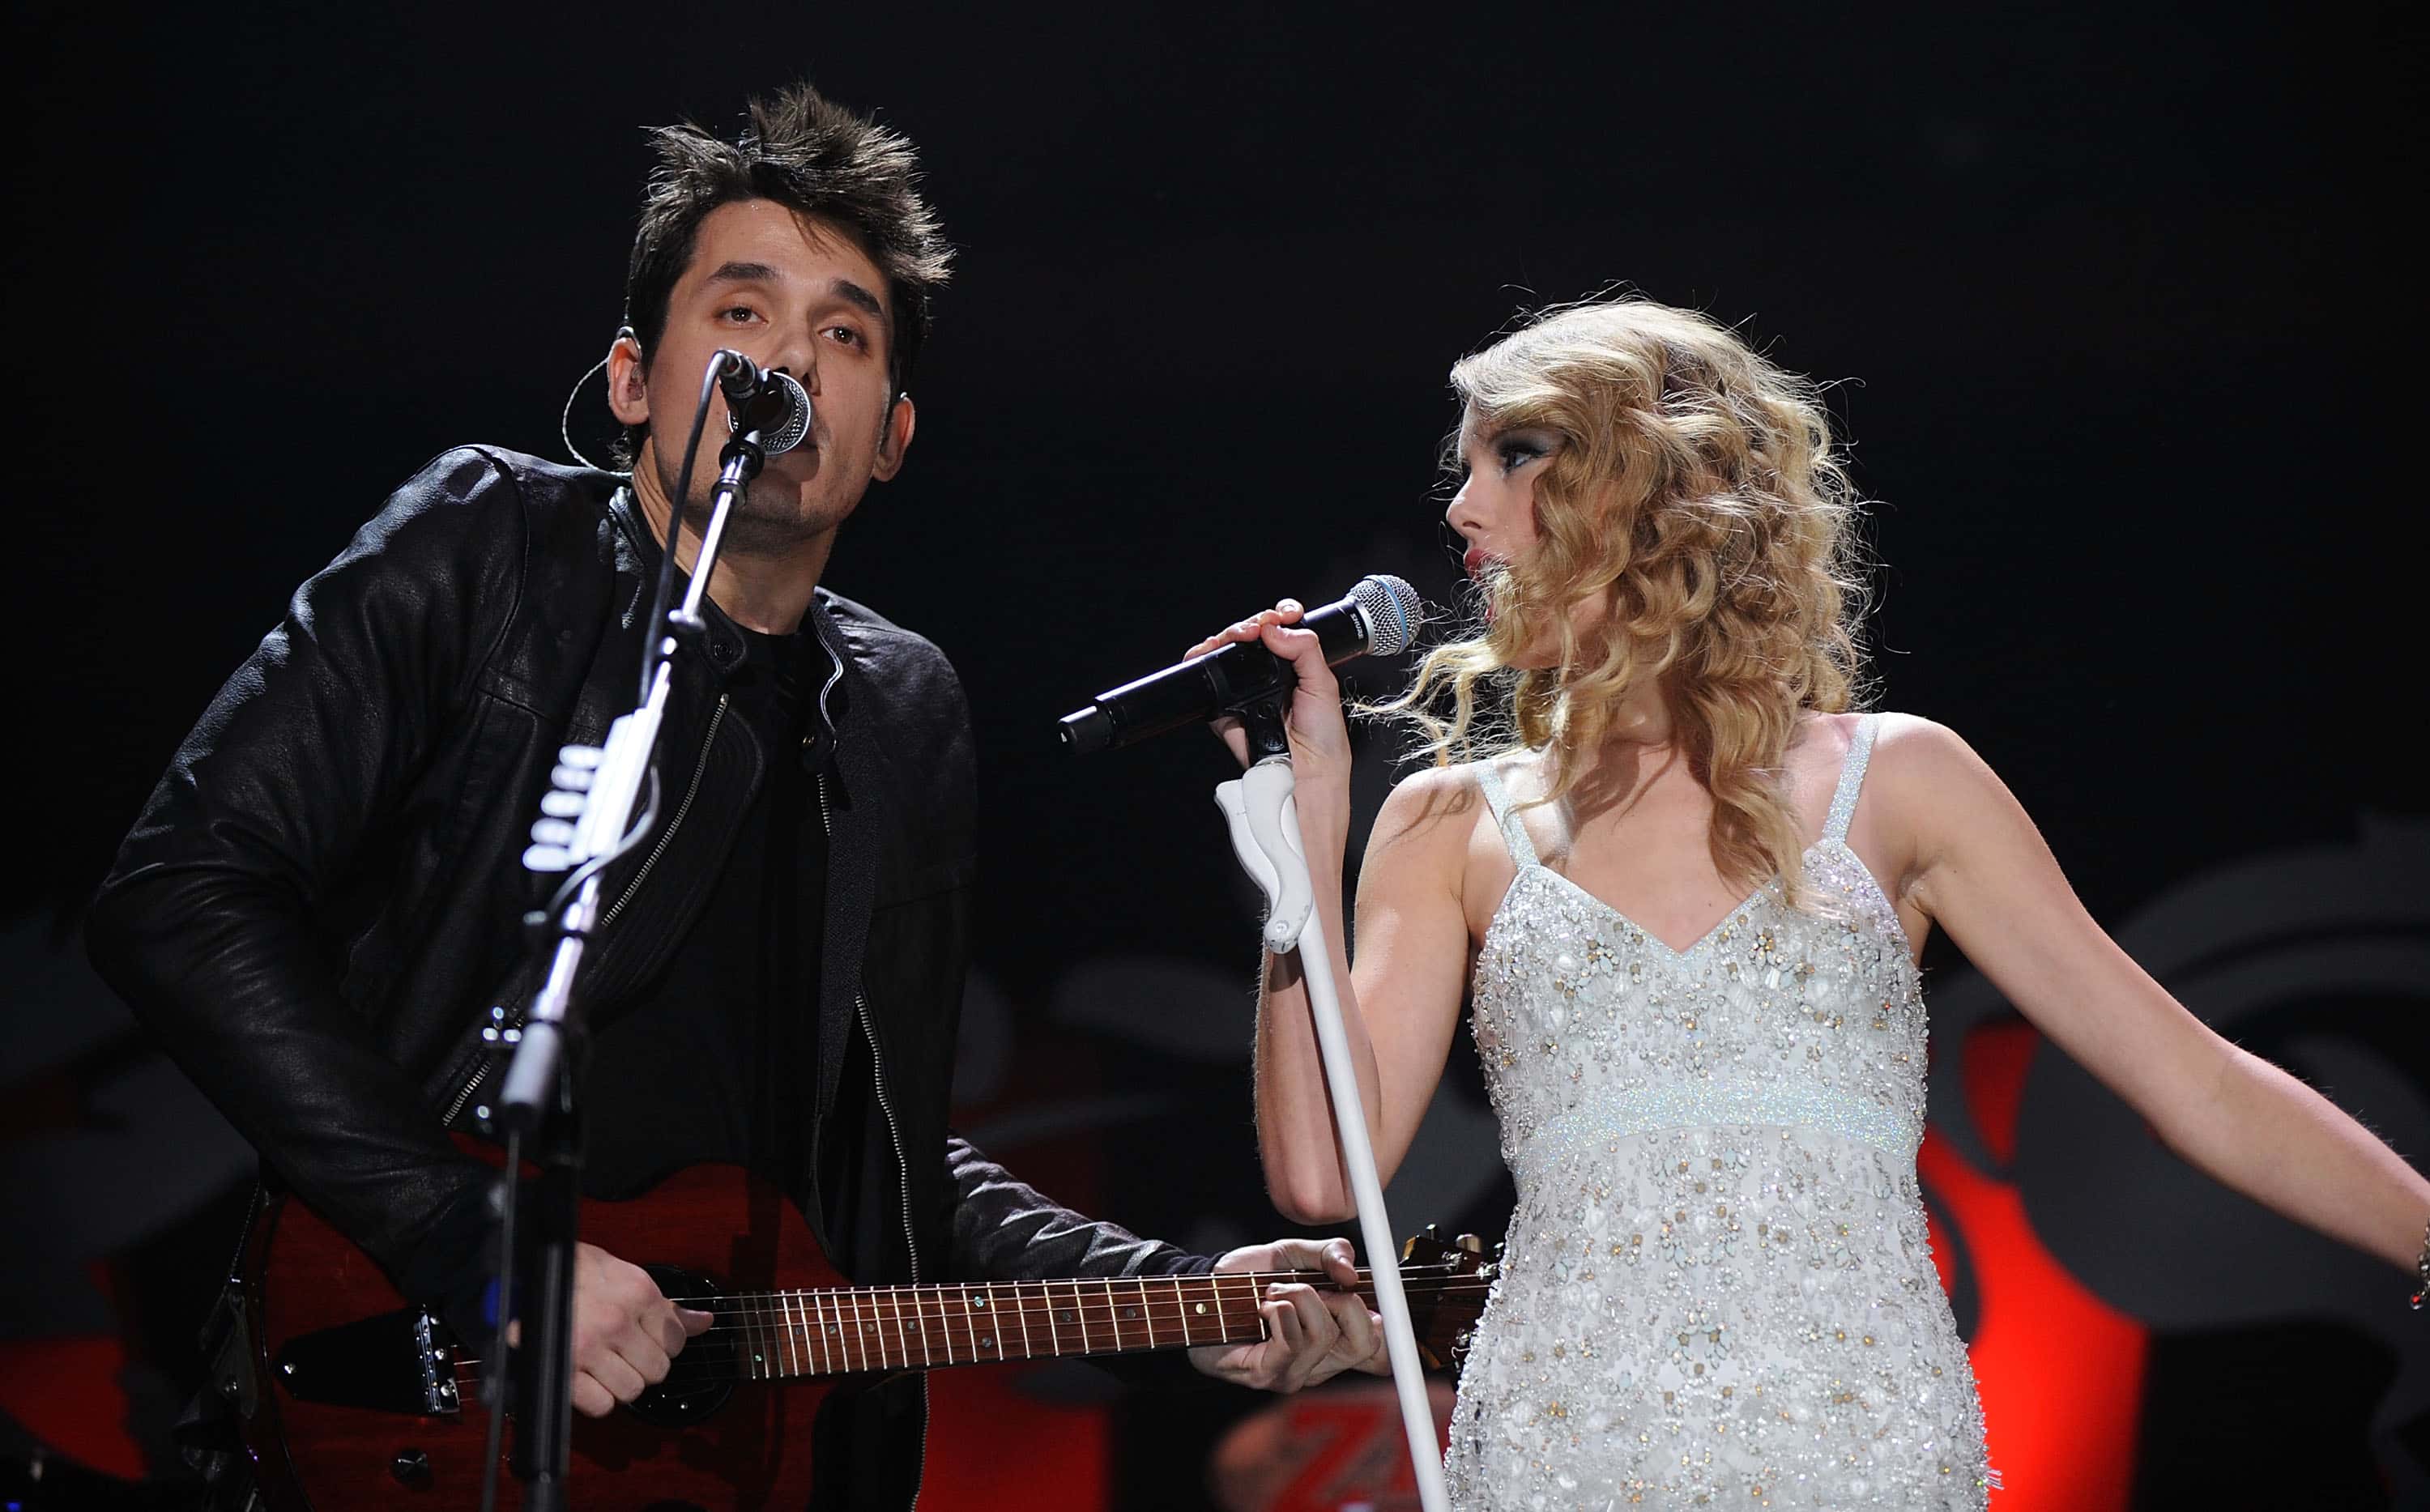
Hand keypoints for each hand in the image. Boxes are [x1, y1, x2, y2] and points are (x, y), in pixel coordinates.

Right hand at [566, 1240, 714, 1417]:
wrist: (529, 1273)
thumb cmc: (577, 1272)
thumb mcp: (626, 1276)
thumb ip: (666, 1305)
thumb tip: (702, 1322)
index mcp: (637, 1293)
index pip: (676, 1340)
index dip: (662, 1345)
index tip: (646, 1341)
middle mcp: (617, 1320)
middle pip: (657, 1371)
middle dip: (643, 1366)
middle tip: (624, 1354)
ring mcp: (590, 1346)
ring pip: (632, 1391)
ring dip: (620, 1384)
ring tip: (605, 1365)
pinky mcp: (565, 1369)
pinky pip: (601, 1405)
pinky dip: (597, 1399)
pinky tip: (589, 1378)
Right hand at [1183, 600, 1353, 789]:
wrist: (1307, 773)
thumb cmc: (1323, 739)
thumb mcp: (1324, 683)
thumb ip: (1304, 649)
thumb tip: (1275, 628)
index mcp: (1294, 666)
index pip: (1280, 629)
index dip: (1278, 616)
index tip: (1284, 614)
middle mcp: (1267, 676)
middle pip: (1250, 634)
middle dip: (1253, 622)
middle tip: (1260, 626)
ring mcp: (1245, 690)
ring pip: (1229, 650)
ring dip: (1231, 635)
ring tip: (1244, 635)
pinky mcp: (1225, 706)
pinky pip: (1209, 678)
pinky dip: (1205, 658)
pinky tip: (1215, 649)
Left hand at [1186, 1237, 1387, 1392]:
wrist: (1201, 1291)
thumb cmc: (1245, 1279)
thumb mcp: (1290, 1255)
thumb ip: (1327, 1254)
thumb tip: (1351, 1271)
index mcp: (1335, 1337)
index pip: (1381, 1351)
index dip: (1392, 1329)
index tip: (1370, 1298)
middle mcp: (1322, 1362)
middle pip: (1364, 1344)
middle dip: (1344, 1303)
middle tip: (1315, 1288)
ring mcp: (1296, 1373)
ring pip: (1323, 1336)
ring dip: (1297, 1298)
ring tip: (1272, 1293)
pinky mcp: (1269, 1376)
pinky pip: (1292, 1342)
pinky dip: (1279, 1312)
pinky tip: (1262, 1308)